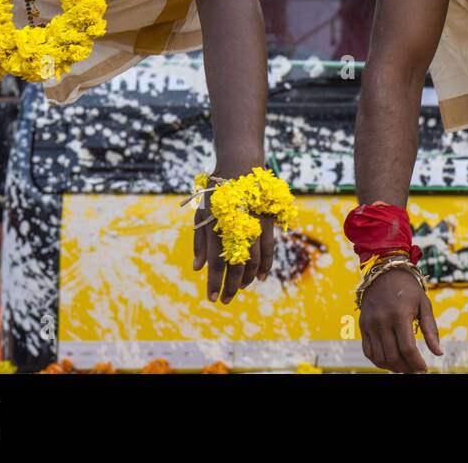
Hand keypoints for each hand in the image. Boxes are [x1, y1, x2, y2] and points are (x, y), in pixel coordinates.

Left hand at [191, 182, 276, 304]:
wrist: (239, 167)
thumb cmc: (217, 193)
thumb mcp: (201, 214)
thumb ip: (200, 242)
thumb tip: (198, 268)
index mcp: (216, 227)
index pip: (216, 262)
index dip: (215, 282)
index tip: (212, 298)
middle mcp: (236, 228)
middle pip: (236, 266)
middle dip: (231, 287)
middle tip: (224, 300)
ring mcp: (254, 226)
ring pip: (254, 261)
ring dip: (247, 279)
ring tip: (240, 288)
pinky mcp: (267, 222)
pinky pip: (269, 249)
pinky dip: (266, 265)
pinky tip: (261, 277)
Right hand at [358, 266, 442, 372]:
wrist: (384, 273)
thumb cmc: (408, 289)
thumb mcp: (424, 304)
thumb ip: (431, 329)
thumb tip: (439, 353)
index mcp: (399, 315)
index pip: (407, 348)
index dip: (417, 363)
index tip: (424, 369)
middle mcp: (382, 321)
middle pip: (393, 356)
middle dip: (406, 368)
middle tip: (416, 371)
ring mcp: (370, 324)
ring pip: (380, 357)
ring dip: (393, 367)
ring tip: (405, 368)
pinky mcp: (363, 326)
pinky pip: (368, 352)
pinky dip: (379, 361)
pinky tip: (390, 362)